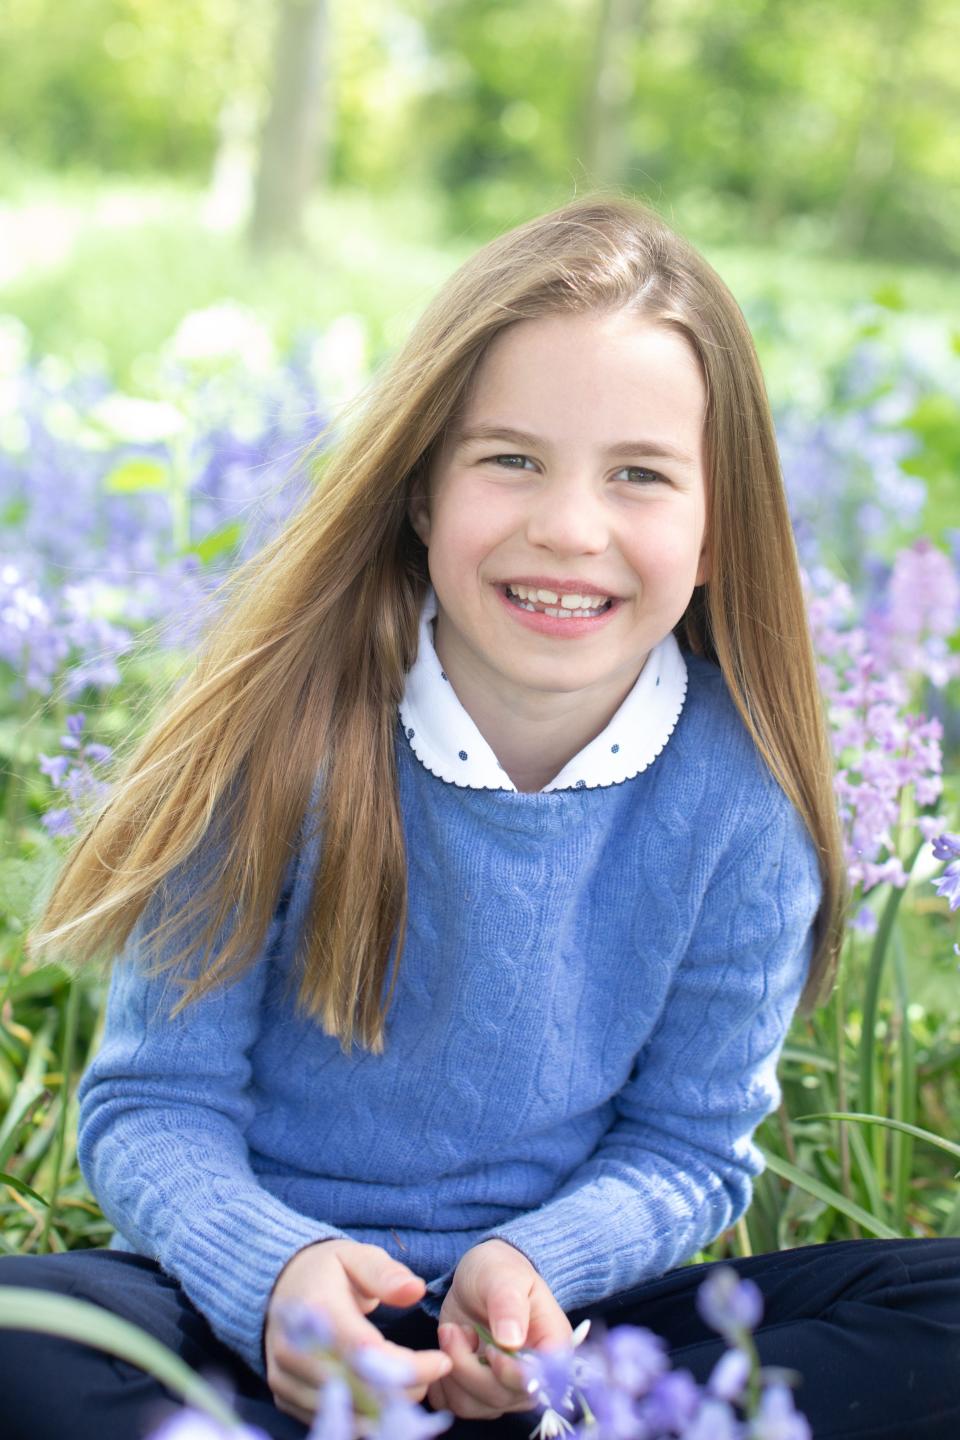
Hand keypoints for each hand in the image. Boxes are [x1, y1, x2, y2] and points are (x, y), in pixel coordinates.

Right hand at [264, 1238, 452, 1424]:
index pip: (366, 1353)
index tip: (442, 1362)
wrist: (278, 1284)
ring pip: (345, 1413)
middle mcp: (294, 1349)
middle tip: (431, 1375)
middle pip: (358, 1390)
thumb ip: (385, 1274)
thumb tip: (416, 1290)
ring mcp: (285, 1377)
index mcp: (315, 1309)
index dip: (408, 1366)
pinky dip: (363, 1417)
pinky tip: (386, 1400)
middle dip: (404, 1390)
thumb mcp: (356, 1256)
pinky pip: (329, 1421)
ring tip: (412, 1385)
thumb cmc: (327, 1269)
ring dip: (387, 1410)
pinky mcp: (284, 1395)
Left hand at [426, 1239, 573, 1421]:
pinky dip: (440, 1381)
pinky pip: (451, 1403)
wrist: (480, 1276)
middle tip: (455, 1330)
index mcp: (550, 1348)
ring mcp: (501, 1388)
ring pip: (472, 1406)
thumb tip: (511, 1341)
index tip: (489, 1349)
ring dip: (452, 1369)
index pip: (537, 1382)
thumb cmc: (500, 1270)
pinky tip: (446, 1349)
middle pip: (500, 1398)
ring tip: (452, 1332)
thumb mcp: (504, 1277)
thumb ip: (508, 1305)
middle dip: (468, 1366)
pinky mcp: (473, 1391)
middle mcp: (529, 1377)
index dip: (510, 1374)